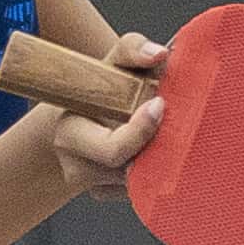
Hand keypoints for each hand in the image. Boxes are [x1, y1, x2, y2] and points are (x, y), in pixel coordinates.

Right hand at [42, 30, 167, 196]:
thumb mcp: (116, 60)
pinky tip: (157, 149)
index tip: (159, 104)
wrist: (94, 110)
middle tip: (172, 126)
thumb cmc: (107, 84)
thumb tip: (158, 54)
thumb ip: (134, 49)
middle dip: (156, 148)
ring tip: (165, 132)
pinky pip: (142, 191)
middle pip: (130, 171)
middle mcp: (76, 166)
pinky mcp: (110, 195)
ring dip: (160, 158)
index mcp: (71, 133)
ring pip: (140, 182)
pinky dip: (156, 171)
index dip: (140, 131)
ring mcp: (93, 186)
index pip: (111, 149)